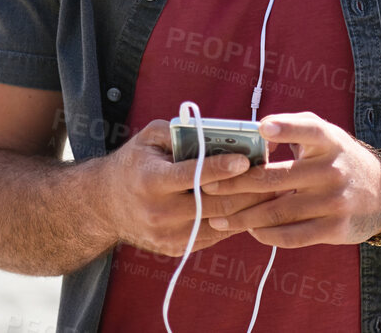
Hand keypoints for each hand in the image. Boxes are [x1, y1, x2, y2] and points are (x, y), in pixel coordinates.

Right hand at [97, 120, 276, 256]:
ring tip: (274, 190)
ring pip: (219, 223)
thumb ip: (181, 131)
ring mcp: (168, 235)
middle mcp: (159, 212)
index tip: (246, 159)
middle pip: (213, 203)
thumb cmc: (135, 163)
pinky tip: (253, 207)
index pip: (191, 175)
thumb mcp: (149, 139)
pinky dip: (235, 221)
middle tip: (274, 174)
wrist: (106, 205)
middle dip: (247, 189)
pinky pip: (214, 235)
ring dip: (249, 207)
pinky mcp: (175, 249)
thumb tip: (219, 131)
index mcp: (150, 181)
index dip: (220, 168)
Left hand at [202, 112, 380, 247]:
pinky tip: (250, 230)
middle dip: (236, 184)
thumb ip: (293, 128)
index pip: (308, 129)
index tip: (261, 128)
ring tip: (217, 217)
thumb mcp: (326, 135)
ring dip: (243, 216)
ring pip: (278, 212)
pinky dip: (267, 235)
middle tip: (207, 185)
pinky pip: (293, 236)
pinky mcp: (334, 229)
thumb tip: (251, 134)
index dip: (286, 127)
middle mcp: (332, 169)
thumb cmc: (339, 158)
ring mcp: (334, 201)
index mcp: (329, 141)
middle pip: (275, 179)